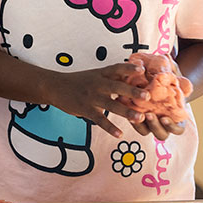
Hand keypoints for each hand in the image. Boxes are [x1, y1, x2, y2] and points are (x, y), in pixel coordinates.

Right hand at [29, 63, 149, 138]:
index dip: (129, 68)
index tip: (142, 69)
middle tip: (147, 96)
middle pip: (117, 87)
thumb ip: (112, 76)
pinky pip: (100, 120)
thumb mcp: (95, 74)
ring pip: (111, 105)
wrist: (55, 86)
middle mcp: (97, 84)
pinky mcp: (85, 109)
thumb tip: (133, 75)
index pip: (117, 68)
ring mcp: (91, 97)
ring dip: (126, 112)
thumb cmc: (78, 81)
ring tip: (139, 118)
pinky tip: (119, 133)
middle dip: (132, 91)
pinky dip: (110, 127)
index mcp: (101, 74)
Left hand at [129, 73, 190, 139]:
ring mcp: (150, 121)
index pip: (178, 129)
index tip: (164, 119)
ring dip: (139, 125)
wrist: (154, 75)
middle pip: (160, 134)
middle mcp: (163, 123)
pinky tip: (123, 102)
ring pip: (144, 131)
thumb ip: (179, 80)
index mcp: (177, 118)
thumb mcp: (175, 77)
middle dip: (154, 126)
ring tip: (133, 113)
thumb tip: (180, 80)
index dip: (172, 127)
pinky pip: (133, 121)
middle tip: (148, 115)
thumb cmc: (169, 78)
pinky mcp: (136, 115)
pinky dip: (128, 115)